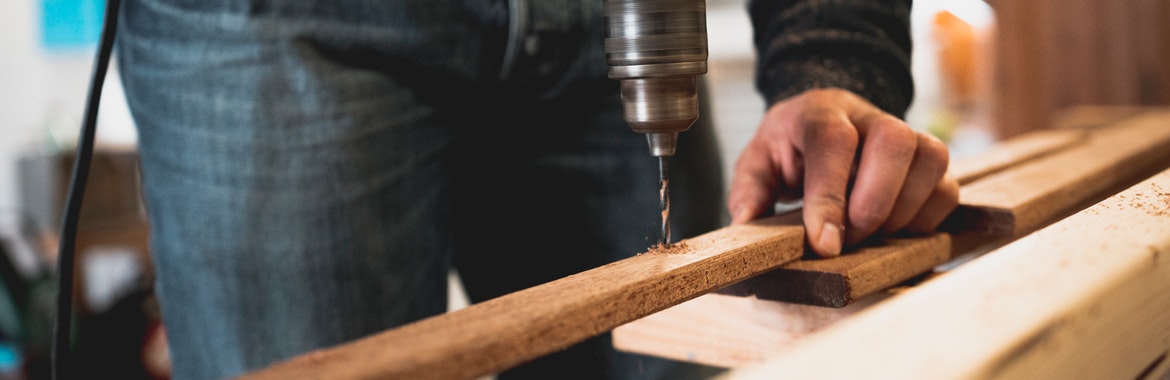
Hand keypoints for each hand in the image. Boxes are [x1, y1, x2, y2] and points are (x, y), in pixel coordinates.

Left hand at [727, 88, 958, 256]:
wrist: (824, 123)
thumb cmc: (789, 150)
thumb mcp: (758, 163)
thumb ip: (750, 190)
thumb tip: (748, 221)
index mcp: (820, 112)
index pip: (833, 142)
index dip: (830, 196)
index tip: (825, 244)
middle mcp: (869, 116)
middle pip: (895, 141)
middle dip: (873, 204)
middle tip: (848, 239)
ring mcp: (907, 134)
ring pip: (931, 160)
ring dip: (902, 212)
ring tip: (869, 234)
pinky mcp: (930, 162)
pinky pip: (948, 188)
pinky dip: (924, 219)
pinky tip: (893, 230)